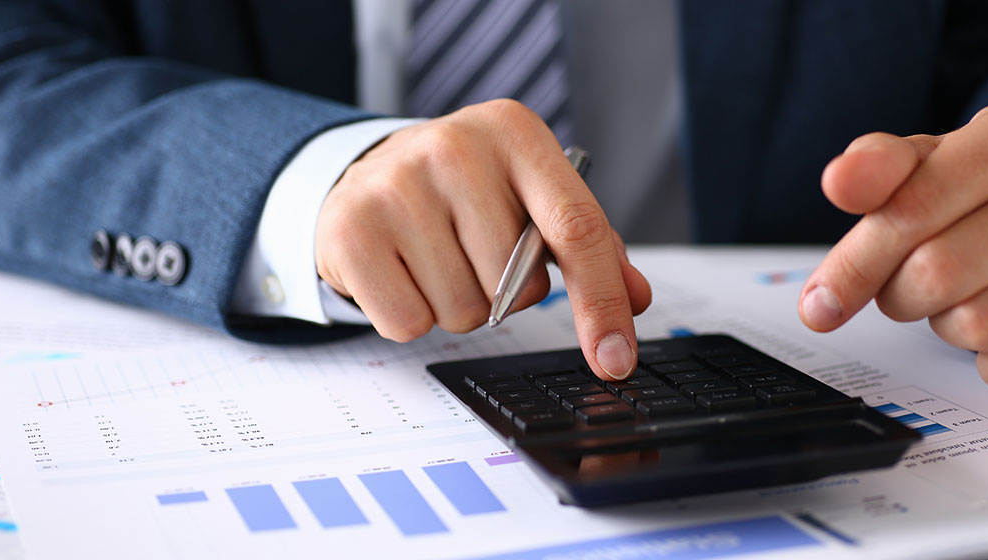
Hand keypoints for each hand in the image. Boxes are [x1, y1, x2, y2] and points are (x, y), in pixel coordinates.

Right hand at [315, 100, 651, 379]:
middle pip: (517, 285)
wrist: (366, 175)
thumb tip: (635, 297)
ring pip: (464, 311)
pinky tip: (401, 271)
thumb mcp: (530, 195)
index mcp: (515, 133)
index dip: (602, 301)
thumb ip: (591, 244)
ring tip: (435, 259)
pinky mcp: (351, 229)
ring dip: (457, 306)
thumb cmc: (463, 191)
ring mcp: (396, 185)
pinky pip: (409, 323)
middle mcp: (455, 148)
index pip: (577, 227)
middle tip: (474, 256)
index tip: (615, 358)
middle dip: (505, 295)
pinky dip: (411, 315)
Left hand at [802, 97, 987, 394]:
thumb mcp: (927, 164)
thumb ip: (875, 170)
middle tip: (906, 286)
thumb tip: (839, 182)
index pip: (911, 208)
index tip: (820, 300)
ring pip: (979, 325)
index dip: (854, 263)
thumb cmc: (984, 193)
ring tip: (961, 296)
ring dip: (945, 325)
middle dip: (899, 294)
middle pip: (937, 273)